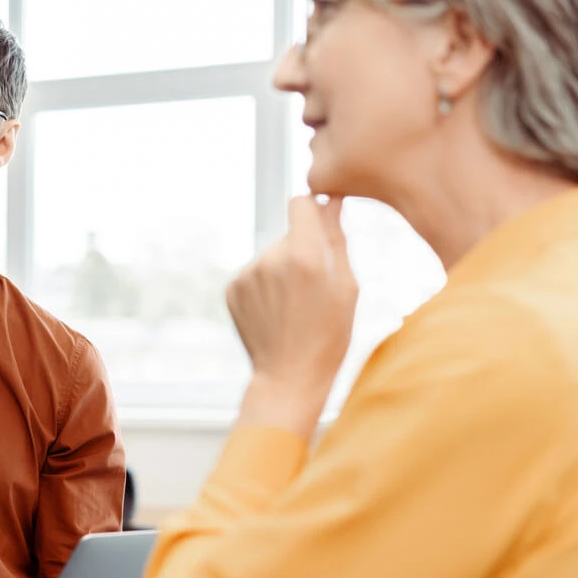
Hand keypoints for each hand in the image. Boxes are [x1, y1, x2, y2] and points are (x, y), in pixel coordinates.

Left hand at [226, 195, 356, 436]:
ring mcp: (246, 275)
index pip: (301, 203)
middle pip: (288, 234)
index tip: (320, 221)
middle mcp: (269, 260)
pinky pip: (254, 273)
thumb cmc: (329, 335)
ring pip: (271, 255)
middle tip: (313, 288)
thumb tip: (331, 201)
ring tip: (293, 305)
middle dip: (302, 250)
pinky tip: (276, 311)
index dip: (312, 209)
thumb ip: (336, 238)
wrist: (289, 376)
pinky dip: (265, 285)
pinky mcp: (231, 288)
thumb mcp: (346, 286)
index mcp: (304, 257)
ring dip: (282, 269)